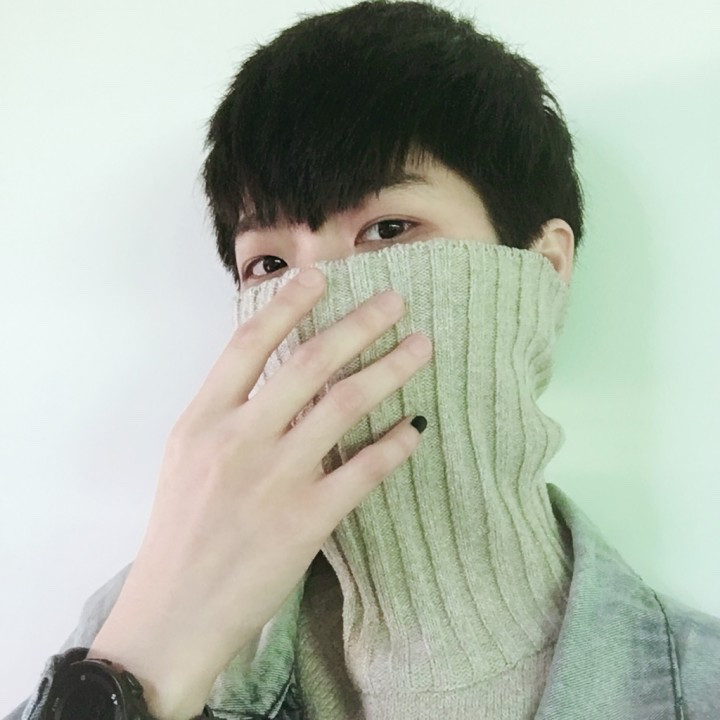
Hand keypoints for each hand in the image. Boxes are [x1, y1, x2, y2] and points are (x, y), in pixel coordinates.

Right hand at [88, 267, 432, 715]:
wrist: (173, 613)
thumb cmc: (179, 531)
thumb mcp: (188, 457)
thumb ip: (227, 411)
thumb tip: (279, 374)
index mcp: (203, 419)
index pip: (250, 343)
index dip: (289, 303)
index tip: (322, 276)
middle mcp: (240, 438)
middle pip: (310, 363)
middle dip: (359, 324)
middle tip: (396, 302)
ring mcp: (276, 478)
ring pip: (344, 405)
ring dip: (390, 369)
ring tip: (420, 347)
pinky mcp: (306, 520)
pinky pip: (363, 470)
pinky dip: (394, 444)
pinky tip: (415, 428)